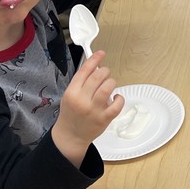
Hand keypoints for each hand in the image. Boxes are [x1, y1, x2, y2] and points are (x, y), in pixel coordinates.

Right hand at [51, 50, 122, 165]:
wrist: (71, 135)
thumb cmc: (71, 113)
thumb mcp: (70, 95)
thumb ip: (81, 82)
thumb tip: (96, 65)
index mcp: (72, 92)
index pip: (84, 70)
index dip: (95, 59)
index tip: (101, 53)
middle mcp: (82, 100)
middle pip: (98, 76)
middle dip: (105, 71)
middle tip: (105, 74)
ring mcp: (94, 110)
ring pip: (108, 87)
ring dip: (111, 82)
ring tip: (109, 85)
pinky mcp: (104, 118)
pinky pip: (117, 104)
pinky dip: (119, 98)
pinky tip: (116, 98)